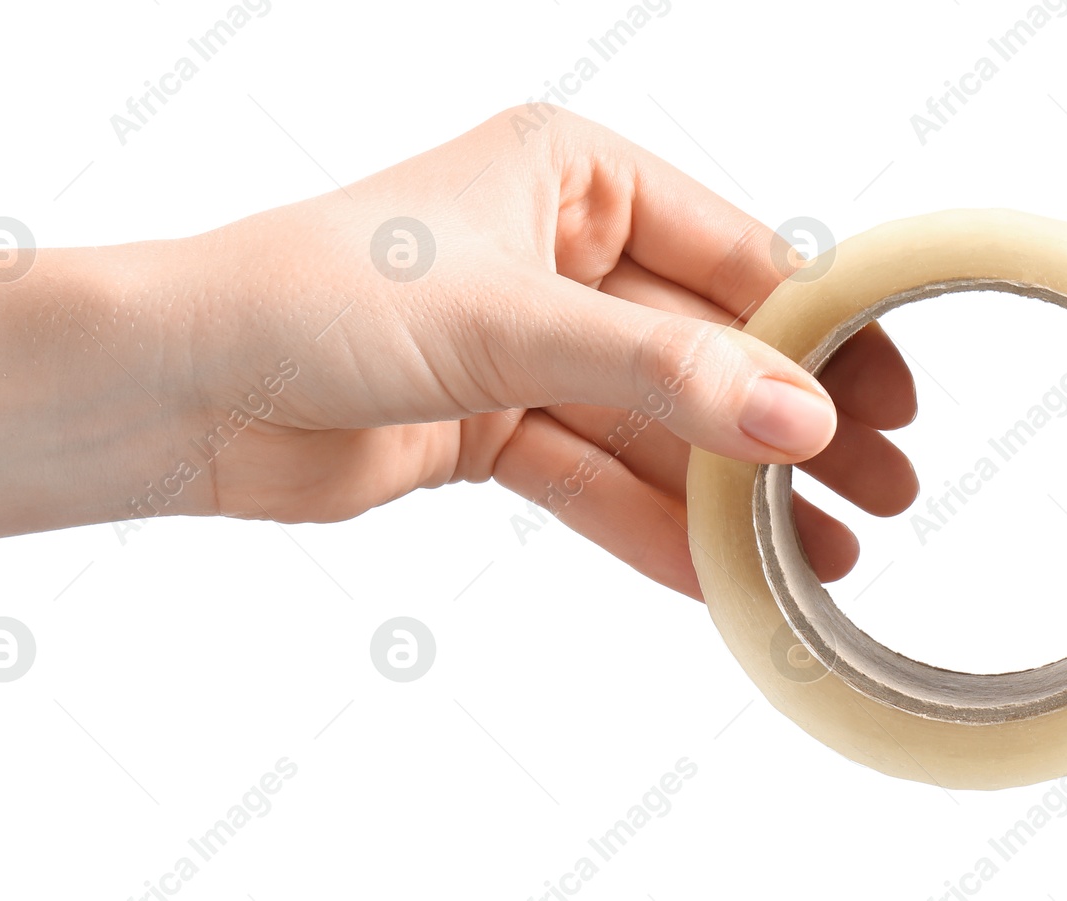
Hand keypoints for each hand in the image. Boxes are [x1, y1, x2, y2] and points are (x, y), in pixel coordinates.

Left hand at [182, 107, 918, 597]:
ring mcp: (526, 348)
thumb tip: (800, 418)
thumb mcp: (509, 322)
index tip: (887, 400)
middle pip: (704, 347)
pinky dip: (652, 526)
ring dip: (730, 491)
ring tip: (822, 554)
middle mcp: (555, 254)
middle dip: (788, 423)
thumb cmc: (313, 296)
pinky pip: (594, 479)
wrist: (178, 387)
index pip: (731, 254)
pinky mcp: (489, 430)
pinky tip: (722, 574)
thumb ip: (661, 373)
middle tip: (881, 488)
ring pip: (654, 425)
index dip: (817, 331)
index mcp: (570, 176)